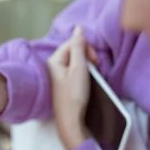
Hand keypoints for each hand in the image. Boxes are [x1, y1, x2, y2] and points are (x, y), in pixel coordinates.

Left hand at [48, 26, 95, 149]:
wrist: (71, 122)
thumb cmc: (74, 96)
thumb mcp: (79, 68)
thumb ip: (79, 47)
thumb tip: (78, 27)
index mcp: (54, 60)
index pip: (72, 43)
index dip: (86, 48)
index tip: (95, 61)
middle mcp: (54, 67)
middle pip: (74, 52)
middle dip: (87, 57)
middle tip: (96, 67)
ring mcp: (59, 77)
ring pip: (77, 62)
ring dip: (88, 66)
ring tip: (93, 77)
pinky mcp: (64, 86)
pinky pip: (76, 72)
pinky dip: (84, 74)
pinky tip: (88, 83)